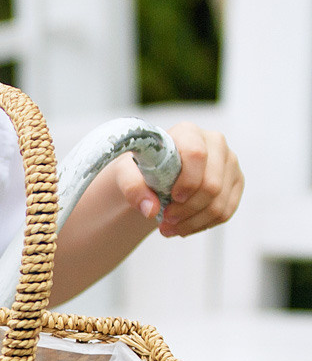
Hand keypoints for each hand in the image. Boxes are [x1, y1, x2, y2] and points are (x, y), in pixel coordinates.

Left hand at [118, 124, 243, 237]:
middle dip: (186, 209)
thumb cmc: (141, 169)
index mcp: (188, 132)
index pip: (196, 155)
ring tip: (169, 228)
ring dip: (191, 222)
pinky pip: (225, 212)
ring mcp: (229, 163)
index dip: (187, 181)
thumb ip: (132, 186)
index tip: (171, 198)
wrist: (154, 177)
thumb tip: (150, 208)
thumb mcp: (125, 173)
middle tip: (165, 220)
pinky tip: (183, 226)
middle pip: (212, 184)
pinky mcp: (235, 183)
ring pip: (219, 203)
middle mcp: (215, 143)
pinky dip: (201, 225)